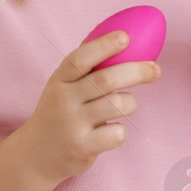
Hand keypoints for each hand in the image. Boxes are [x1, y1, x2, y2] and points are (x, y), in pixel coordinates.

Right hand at [16, 30, 160, 183]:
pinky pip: (117, 133)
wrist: (35, 156)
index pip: (80, 58)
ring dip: (131, 103)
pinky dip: (121, 131)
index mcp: (60, 80)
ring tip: (125, 106)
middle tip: (155, 69)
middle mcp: (63, 99)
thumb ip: (86, 66)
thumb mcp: (63, 86)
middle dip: (137, 71)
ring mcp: (72, 124)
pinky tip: (110, 132)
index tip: (126, 37)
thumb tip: (119, 34)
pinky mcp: (82, 147)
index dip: (104, 45)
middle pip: (106, 80)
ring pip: (118, 105)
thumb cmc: (59, 113)